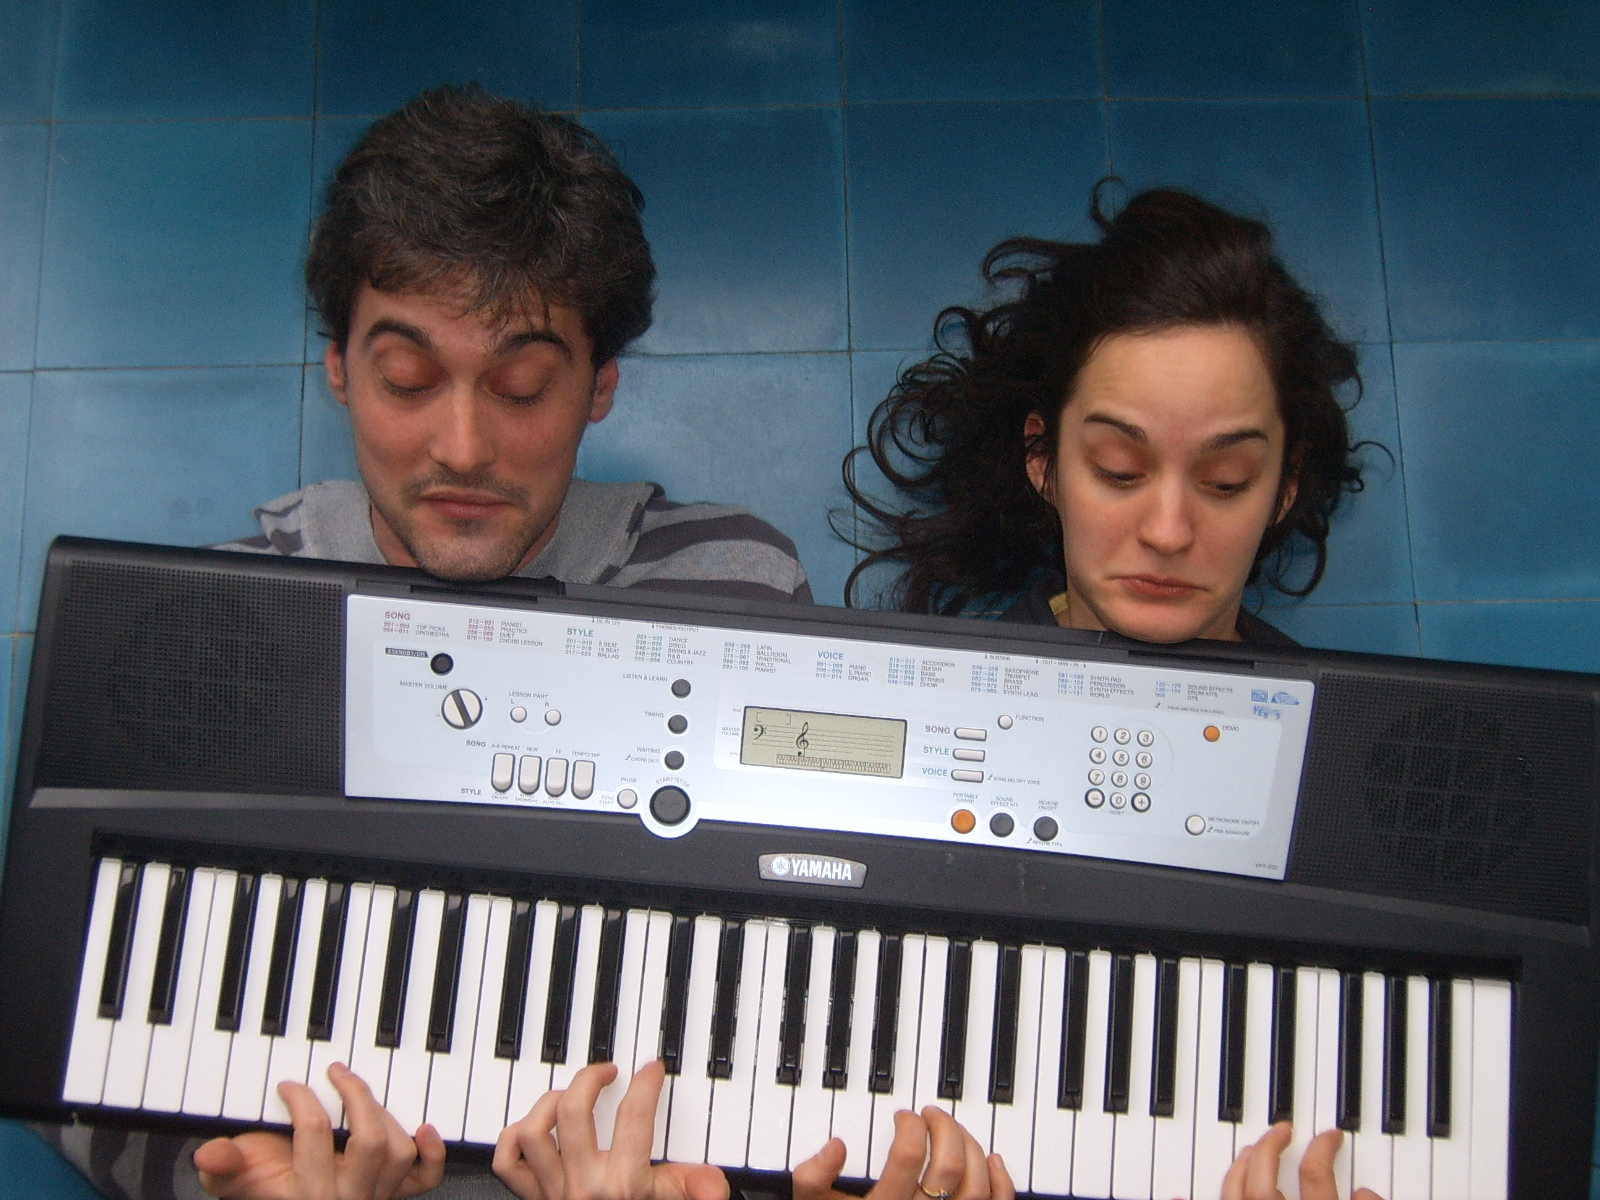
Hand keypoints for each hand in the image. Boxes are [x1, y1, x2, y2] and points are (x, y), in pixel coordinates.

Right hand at [192, 1062, 446, 1198]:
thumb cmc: (269, 1191)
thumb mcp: (237, 1183)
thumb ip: (223, 1168)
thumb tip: (210, 1150)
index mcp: (306, 1191)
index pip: (314, 1134)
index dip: (303, 1099)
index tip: (292, 1083)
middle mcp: (347, 1196)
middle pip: (369, 1140)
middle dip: (356, 1095)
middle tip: (337, 1070)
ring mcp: (377, 1195)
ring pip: (398, 1151)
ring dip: (386, 1114)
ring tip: (364, 1093)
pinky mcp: (398, 1193)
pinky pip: (425, 1179)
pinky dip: (432, 1153)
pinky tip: (425, 1127)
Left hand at [494, 1059, 728, 1199]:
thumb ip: (698, 1189)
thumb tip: (712, 1182)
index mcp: (624, 1184)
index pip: (634, 1115)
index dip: (646, 1082)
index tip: (650, 1070)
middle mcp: (585, 1185)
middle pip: (572, 1110)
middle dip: (591, 1077)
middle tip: (608, 1071)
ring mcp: (554, 1192)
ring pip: (534, 1132)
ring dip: (549, 1102)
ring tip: (569, 1094)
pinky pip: (508, 1163)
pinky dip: (514, 1137)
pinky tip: (535, 1125)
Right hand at [792, 1105, 1013, 1199]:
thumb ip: (814, 1177)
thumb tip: (837, 1146)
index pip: (907, 1155)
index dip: (909, 1125)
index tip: (904, 1117)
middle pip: (949, 1165)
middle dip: (944, 1128)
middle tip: (932, 1115)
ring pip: (977, 1184)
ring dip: (972, 1147)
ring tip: (956, 1132)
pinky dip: (1001, 1181)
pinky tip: (992, 1160)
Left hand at [1223, 1123, 1383, 1199]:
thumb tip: (1366, 1192)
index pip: (1315, 1175)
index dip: (1324, 1148)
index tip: (1331, 1134)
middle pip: (1263, 1181)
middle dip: (1270, 1146)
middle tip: (1283, 1128)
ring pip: (1234, 1193)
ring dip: (1240, 1166)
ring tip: (1251, 1151)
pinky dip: (1207, 1194)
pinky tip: (1201, 1189)